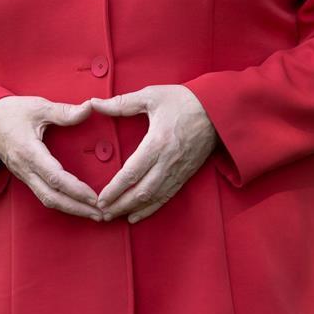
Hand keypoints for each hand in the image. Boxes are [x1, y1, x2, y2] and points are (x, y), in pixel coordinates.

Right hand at [0, 96, 103, 220]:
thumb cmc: (10, 112)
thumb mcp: (38, 107)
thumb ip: (64, 111)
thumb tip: (89, 108)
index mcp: (29, 152)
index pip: (55, 177)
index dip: (75, 189)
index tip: (95, 197)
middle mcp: (25, 169)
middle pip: (52, 197)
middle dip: (77, 208)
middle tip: (102, 214)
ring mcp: (23, 175)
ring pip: (47, 199)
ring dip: (71, 209)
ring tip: (94, 214)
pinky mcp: (25, 177)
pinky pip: (43, 195)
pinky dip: (62, 203)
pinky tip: (77, 205)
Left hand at [88, 85, 218, 222]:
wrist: (218, 110)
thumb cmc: (184, 101)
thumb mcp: (152, 96)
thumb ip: (122, 103)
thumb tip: (94, 103)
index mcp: (158, 142)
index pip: (131, 173)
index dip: (114, 189)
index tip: (100, 199)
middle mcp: (168, 162)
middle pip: (141, 192)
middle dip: (120, 205)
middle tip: (102, 213)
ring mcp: (178, 170)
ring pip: (153, 198)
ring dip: (133, 210)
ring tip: (114, 216)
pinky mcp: (185, 174)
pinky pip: (166, 196)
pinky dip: (151, 208)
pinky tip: (137, 215)